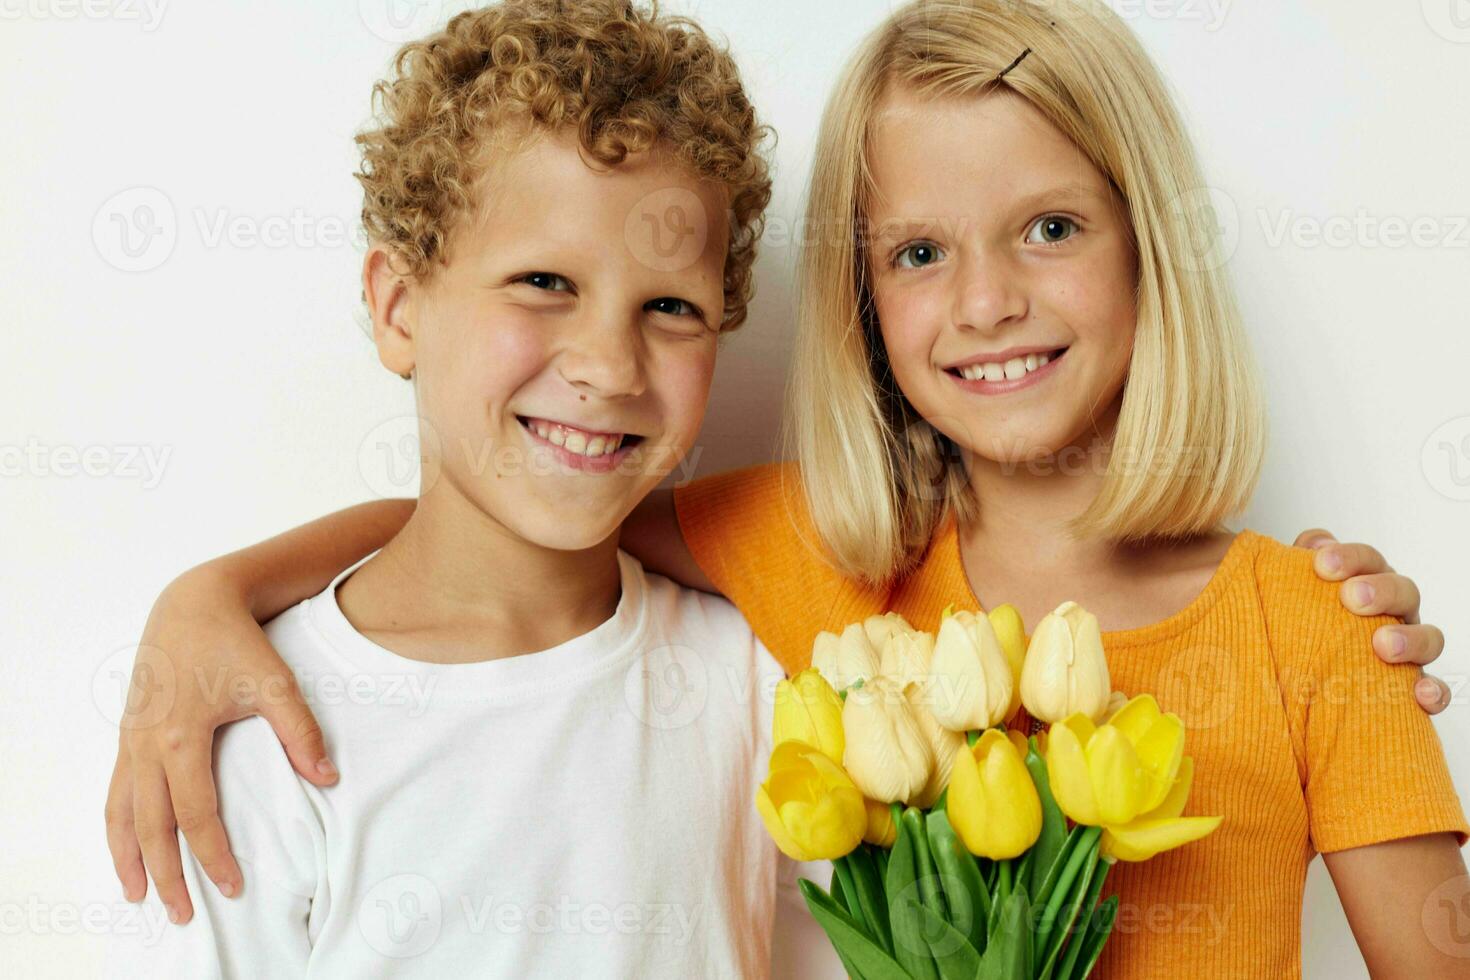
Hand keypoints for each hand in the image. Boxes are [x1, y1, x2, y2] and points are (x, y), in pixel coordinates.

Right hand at [104, 565, 336, 923]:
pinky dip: (117, 826)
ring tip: (140, 895)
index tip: (233, 888)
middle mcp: (146, 744)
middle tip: (183, 915)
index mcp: (180, 736)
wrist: (195, 602)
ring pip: (121, 813)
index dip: (214, 855)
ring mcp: (131, 739)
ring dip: (129, 857)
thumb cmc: (238, 642)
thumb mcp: (275, 682)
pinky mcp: (128, 733)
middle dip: (167, 874)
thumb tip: (327, 778)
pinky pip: (115, 791)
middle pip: (151, 827)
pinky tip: (127, 847)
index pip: (196, 814)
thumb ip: (300, 731)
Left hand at [1295, 528, 1450, 714]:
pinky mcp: (1412, 688)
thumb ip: (1298, 566)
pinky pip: (1436, 690)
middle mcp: (1391, 613)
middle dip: (1380, 590)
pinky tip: (1420, 695)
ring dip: (1410, 639)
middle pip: (1402, 590)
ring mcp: (1407, 650)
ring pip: (1429, 637)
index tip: (1322, 564)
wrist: (1300, 680)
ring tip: (1383, 645)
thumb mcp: (1292, 596)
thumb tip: (1314, 545)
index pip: (1366, 561)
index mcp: (1364, 584)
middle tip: (1352, 597)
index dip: (1349, 558)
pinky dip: (1434, 692)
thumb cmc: (1301, 628)